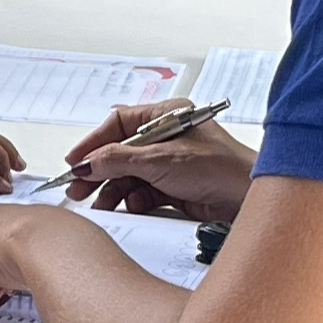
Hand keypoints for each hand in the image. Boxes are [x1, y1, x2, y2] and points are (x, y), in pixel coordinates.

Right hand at [59, 100, 257, 221]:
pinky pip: (142, 192)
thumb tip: (88, 162)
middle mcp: (167, 137)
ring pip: (129, 175)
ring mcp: (170, 163)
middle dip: (99, 171)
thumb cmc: (220, 168)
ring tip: (101, 203)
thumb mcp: (160, 160)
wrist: (247, 199)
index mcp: (166, 115)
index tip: (75, 161)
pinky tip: (130, 207)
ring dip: (113, 190)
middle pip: (119, 152)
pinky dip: (132, 201)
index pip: (117, 124)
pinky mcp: (175, 187)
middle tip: (79, 187)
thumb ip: (117, 160)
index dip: (93, 143)